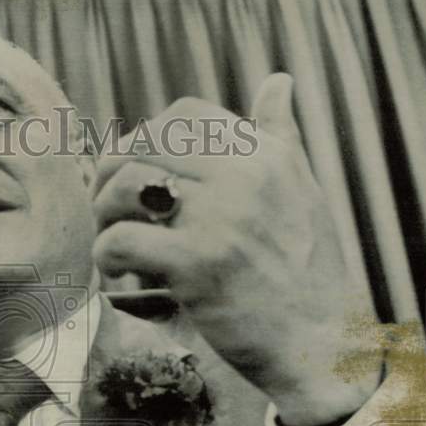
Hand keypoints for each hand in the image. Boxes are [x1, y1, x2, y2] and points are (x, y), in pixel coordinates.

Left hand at [92, 73, 382, 425]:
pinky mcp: (199, 266)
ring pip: (127, 186)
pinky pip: (122, 240)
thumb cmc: (305, 271)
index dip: (147, 137)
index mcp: (267, 156)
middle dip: (113, 174)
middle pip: (146, 145)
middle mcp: (246, 177)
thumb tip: (279, 80)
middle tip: (111, 211)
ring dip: (104, 214)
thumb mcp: (302, 191)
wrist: (321, 345)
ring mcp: (223, 220)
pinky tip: (118, 274)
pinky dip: (106, 256)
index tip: (138, 174)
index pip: (185, 114)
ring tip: (114, 242)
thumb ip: (281, 135)